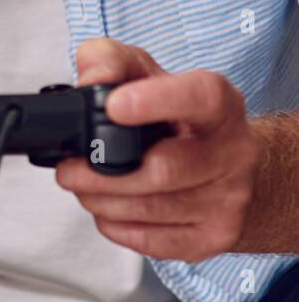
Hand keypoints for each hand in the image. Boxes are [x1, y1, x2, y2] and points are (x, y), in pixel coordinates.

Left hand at [54, 36, 259, 261]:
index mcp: (218, 103)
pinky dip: (117, 227)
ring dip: (101, 201)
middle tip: (68, 169)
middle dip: (101, 174)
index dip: (155, 102)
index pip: (198, 97)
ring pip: (153, 209)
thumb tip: (90, 80)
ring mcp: (229, 198)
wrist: (224, 162)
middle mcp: (233, 151)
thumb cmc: (176, 113)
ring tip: (82, 187)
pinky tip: (107, 209)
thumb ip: (109, 60)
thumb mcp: (143, 72)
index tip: (113, 107)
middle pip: (164, 170)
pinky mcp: (216, 236)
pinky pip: (155, 241)